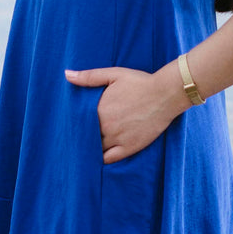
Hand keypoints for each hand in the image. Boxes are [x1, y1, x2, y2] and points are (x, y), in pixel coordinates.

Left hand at [65, 64, 187, 162]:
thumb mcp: (113, 74)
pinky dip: (102, 158)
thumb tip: (67, 74)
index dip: (75, 123)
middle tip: (77, 136)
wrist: (165, 94)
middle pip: (85, 136)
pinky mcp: (129, 147)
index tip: (74, 123)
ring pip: (95, 149)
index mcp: (98, 110)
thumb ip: (88, 77)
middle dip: (82, 136)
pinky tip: (99, 155)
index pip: (78, 122)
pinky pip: (109, 159)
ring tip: (87, 146)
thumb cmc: (140, 82)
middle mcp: (105, 126)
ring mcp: (117, 138)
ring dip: (90, 147)